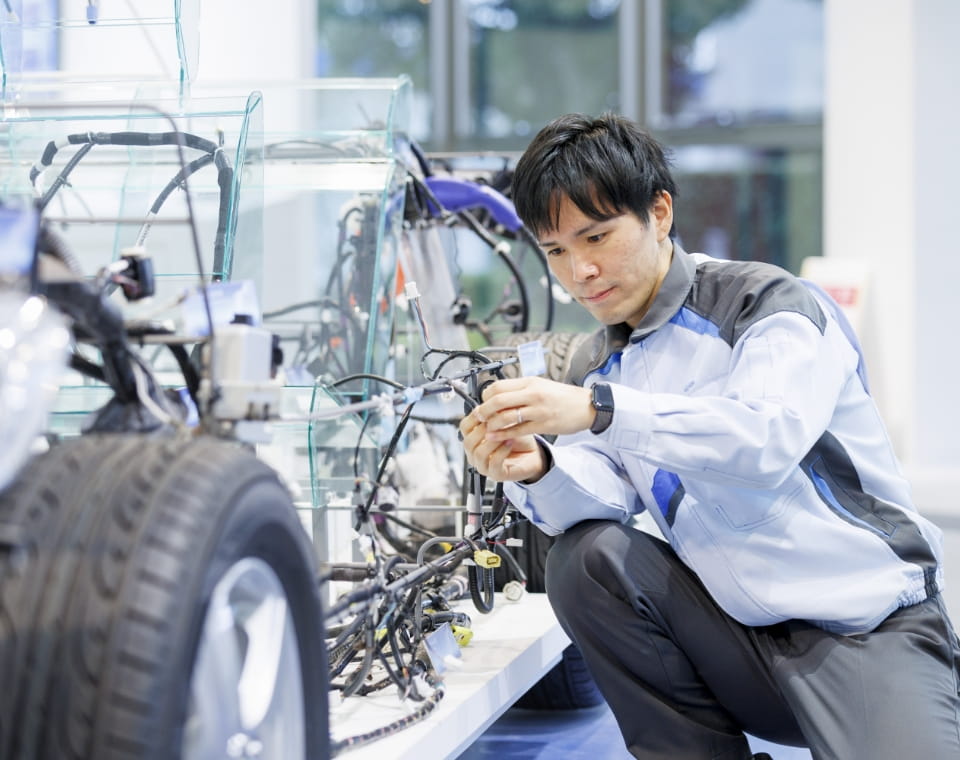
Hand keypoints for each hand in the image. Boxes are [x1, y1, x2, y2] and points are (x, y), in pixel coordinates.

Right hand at [459, 407, 546, 482]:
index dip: (473, 417)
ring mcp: (483, 465)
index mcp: (474, 439)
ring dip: (492, 441)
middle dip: (482, 430)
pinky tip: (509, 442)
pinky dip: (501, 451)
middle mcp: (475, 453)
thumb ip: (495, 416)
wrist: (533, 453)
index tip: (484, 409)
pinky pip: (493, 463)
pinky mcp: (496, 474)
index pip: (464, 428)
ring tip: (503, 433)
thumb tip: (488, 405)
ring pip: (479, 453)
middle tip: (495, 422)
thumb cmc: (518, 438)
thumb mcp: (505, 422)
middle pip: (468, 442)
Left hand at [475, 376, 594, 439]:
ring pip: (506, 417)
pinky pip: (518, 431)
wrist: (587, 406)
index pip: (499, 386)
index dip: (485, 395)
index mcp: (530, 382)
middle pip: (498, 400)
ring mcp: (538, 410)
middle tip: (478, 417)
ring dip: (492, 424)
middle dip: (483, 410)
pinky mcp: (544, 425)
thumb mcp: (541, 385)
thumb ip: (521, 389)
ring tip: (486, 429)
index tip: (482, 402)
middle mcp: (533, 394)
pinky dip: (503, 435)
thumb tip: (499, 394)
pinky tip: (496, 437)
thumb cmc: (563, 396)